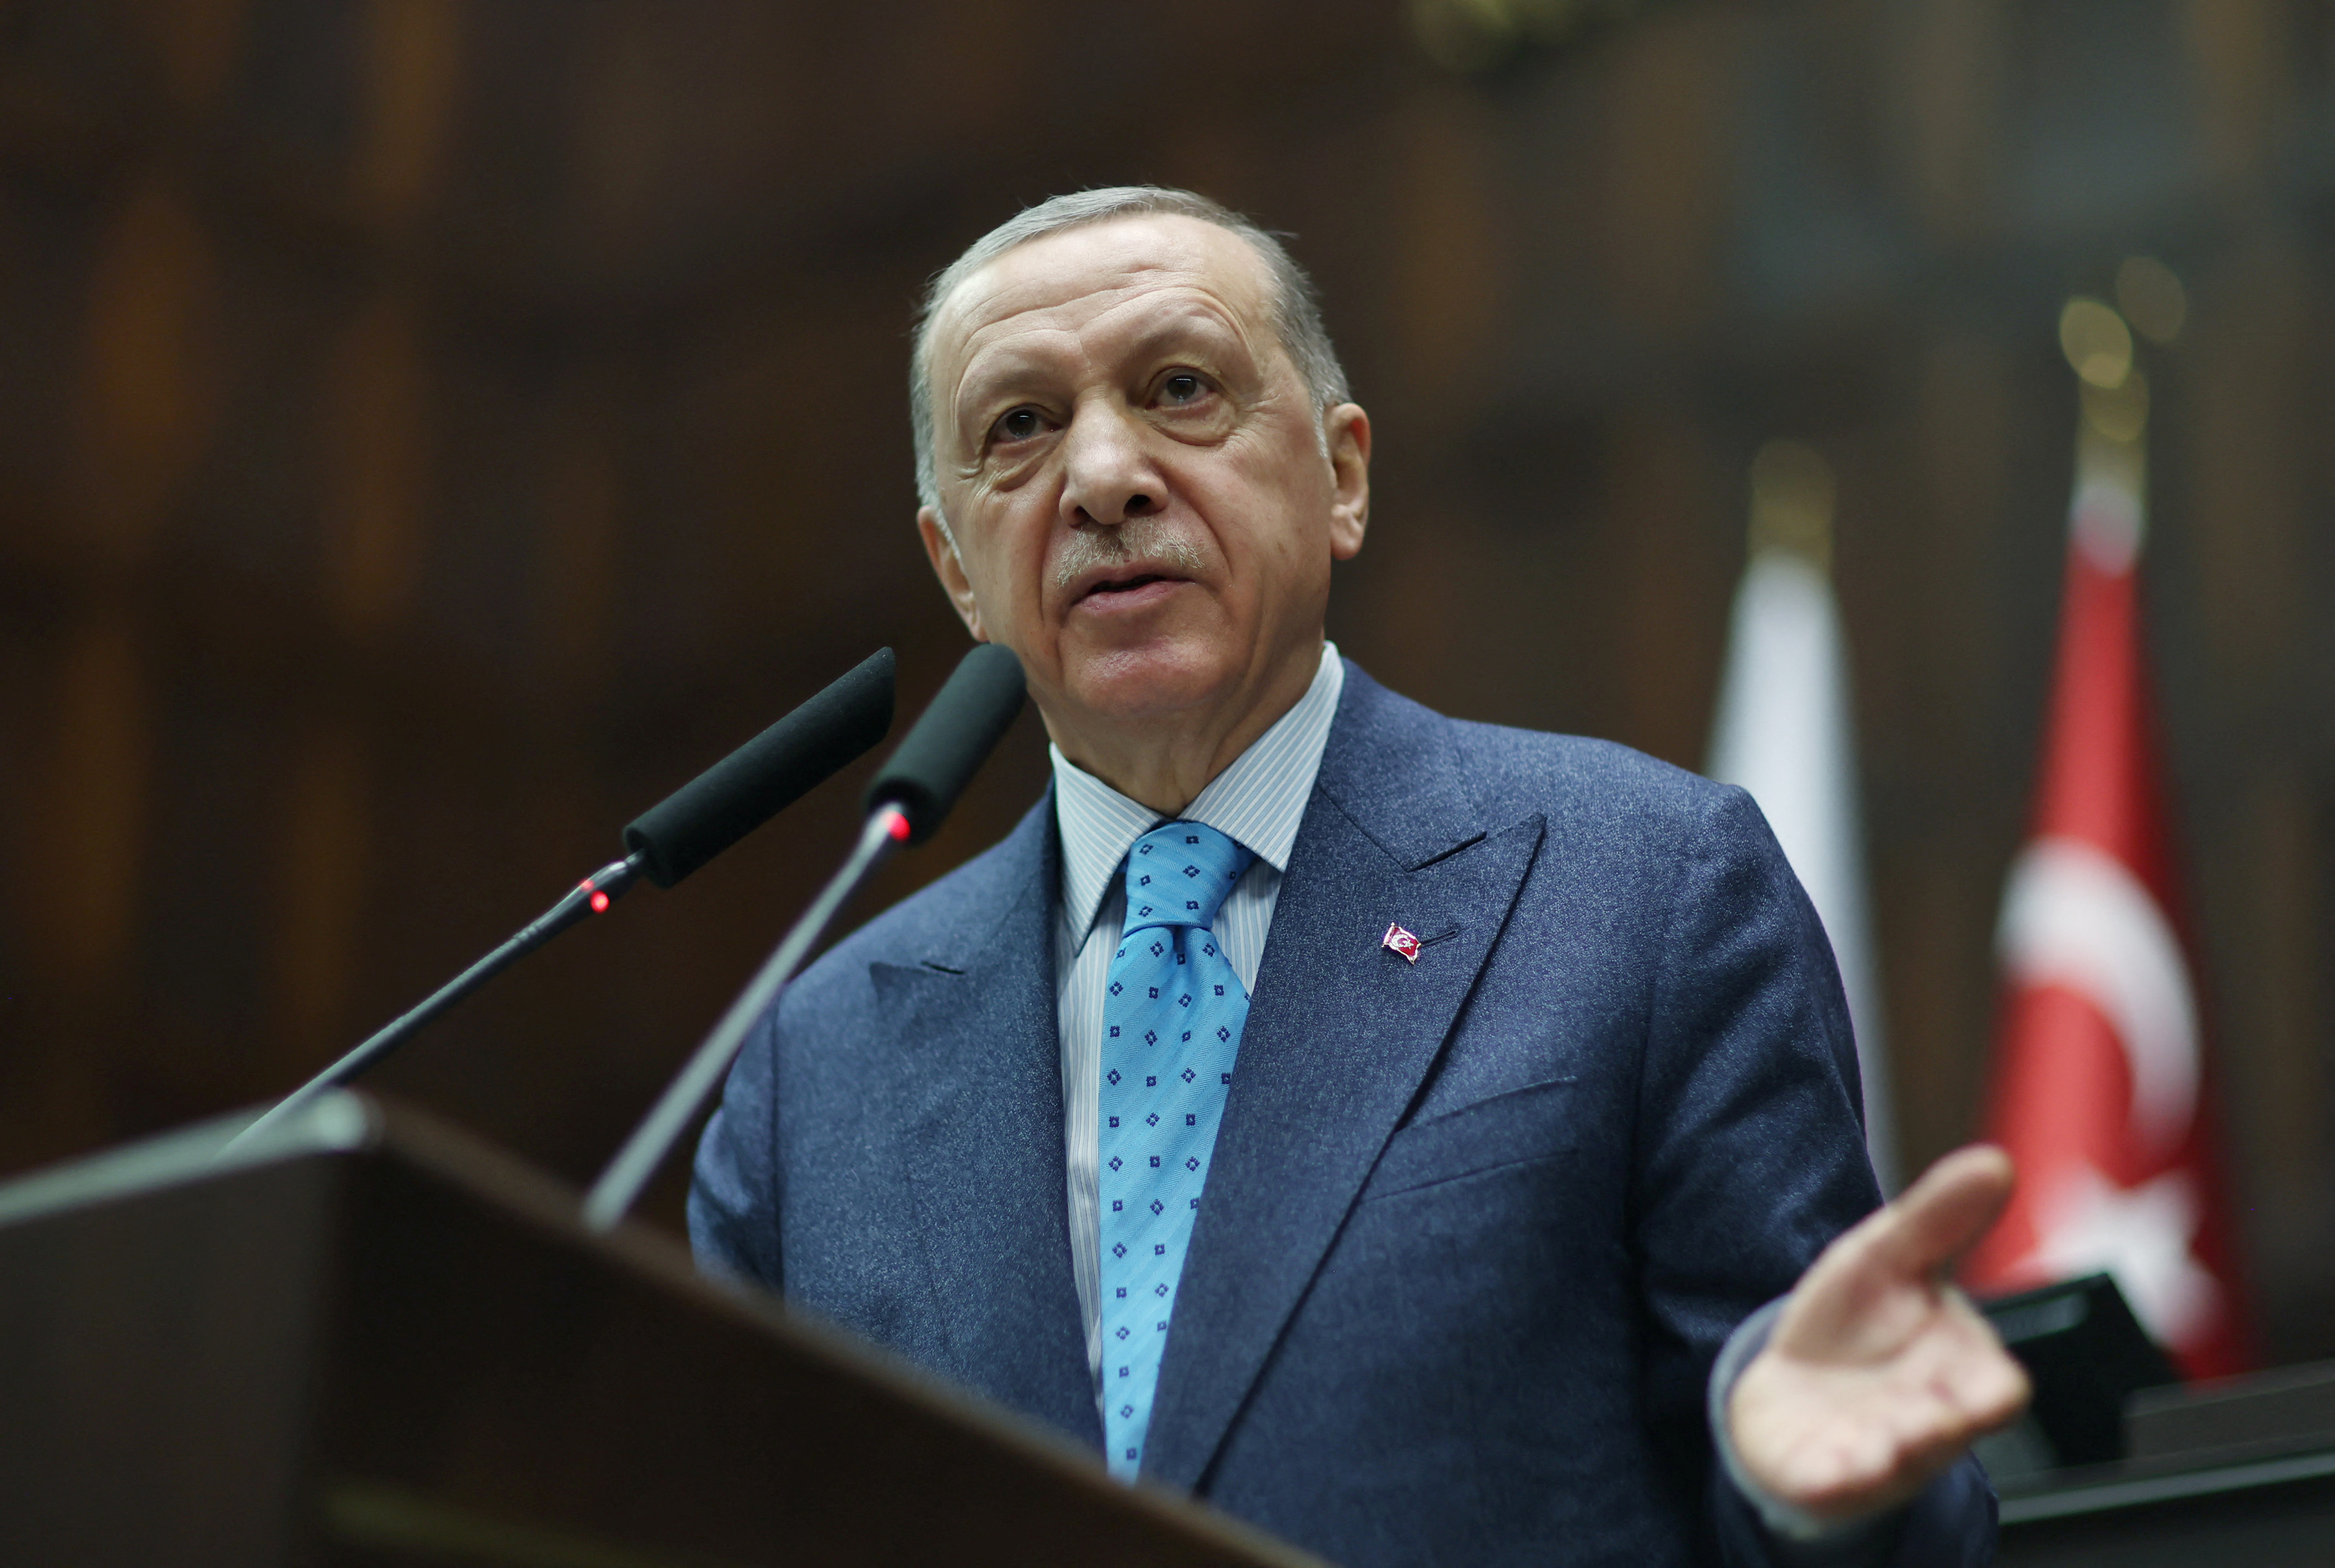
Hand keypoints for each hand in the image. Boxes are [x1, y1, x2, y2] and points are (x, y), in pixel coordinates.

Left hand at [1727, 1145, 2031, 1524]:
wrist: (1790, 1384)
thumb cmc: (1857, 1324)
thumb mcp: (1890, 1258)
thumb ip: (1940, 1218)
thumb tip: (1995, 1161)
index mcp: (1958, 1374)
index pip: (1997, 1390)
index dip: (1993, 1390)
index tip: (1992, 1390)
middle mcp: (1926, 1424)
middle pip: (1949, 1433)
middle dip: (1941, 1427)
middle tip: (1928, 1416)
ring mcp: (1877, 1457)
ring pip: (1892, 1466)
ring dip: (1886, 1456)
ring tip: (1875, 1446)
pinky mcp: (1823, 1475)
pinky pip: (1831, 1485)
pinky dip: (1830, 1477)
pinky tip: (1823, 1466)